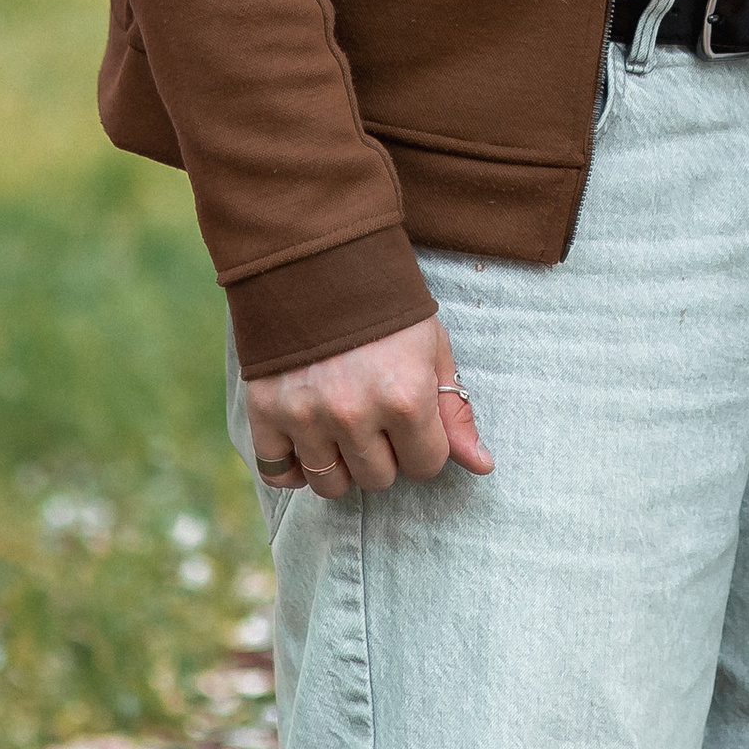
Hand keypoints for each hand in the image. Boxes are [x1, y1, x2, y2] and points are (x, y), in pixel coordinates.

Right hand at [246, 314, 492, 498]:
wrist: (320, 263)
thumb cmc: (386, 307)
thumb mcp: (432, 348)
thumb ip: (454, 411)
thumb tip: (482, 466)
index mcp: (405, 396)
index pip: (426, 465)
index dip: (424, 445)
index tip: (414, 419)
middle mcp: (355, 413)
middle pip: (378, 479)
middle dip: (385, 454)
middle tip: (377, 415)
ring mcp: (306, 415)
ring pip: (331, 484)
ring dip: (342, 464)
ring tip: (344, 427)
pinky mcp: (266, 412)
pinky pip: (279, 474)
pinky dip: (293, 467)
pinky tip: (309, 440)